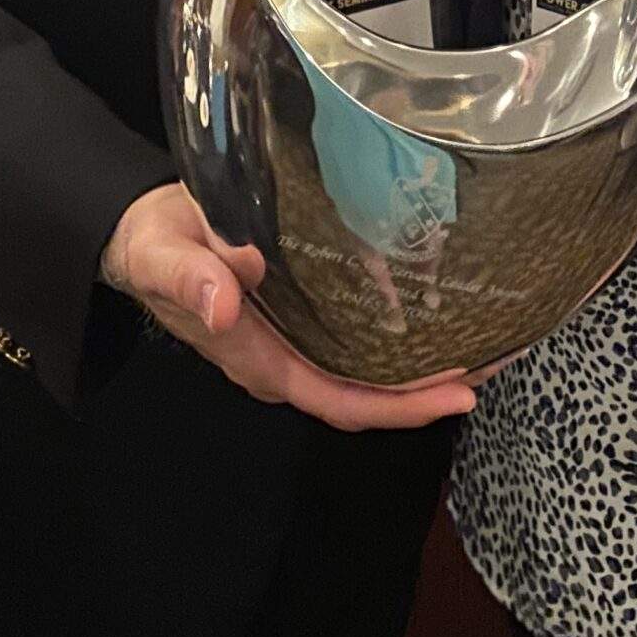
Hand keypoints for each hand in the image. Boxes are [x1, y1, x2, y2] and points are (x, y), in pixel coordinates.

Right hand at [100, 183, 475, 432]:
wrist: (139, 231)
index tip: (456, 393)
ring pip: (370, 366)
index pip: (339, 398)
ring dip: (425, 360)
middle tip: (497, 361)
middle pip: (368, 392)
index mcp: (260, 360)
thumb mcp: (162, 255)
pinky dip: (402, 326)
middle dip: (431, 388)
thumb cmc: (152, 244)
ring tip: (488, 336)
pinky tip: (441, 303)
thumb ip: (191, 277)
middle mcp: (287, 359)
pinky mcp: (305, 310)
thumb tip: (227, 298)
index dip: (399, 404)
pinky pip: (360, 332)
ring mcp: (298, 338)